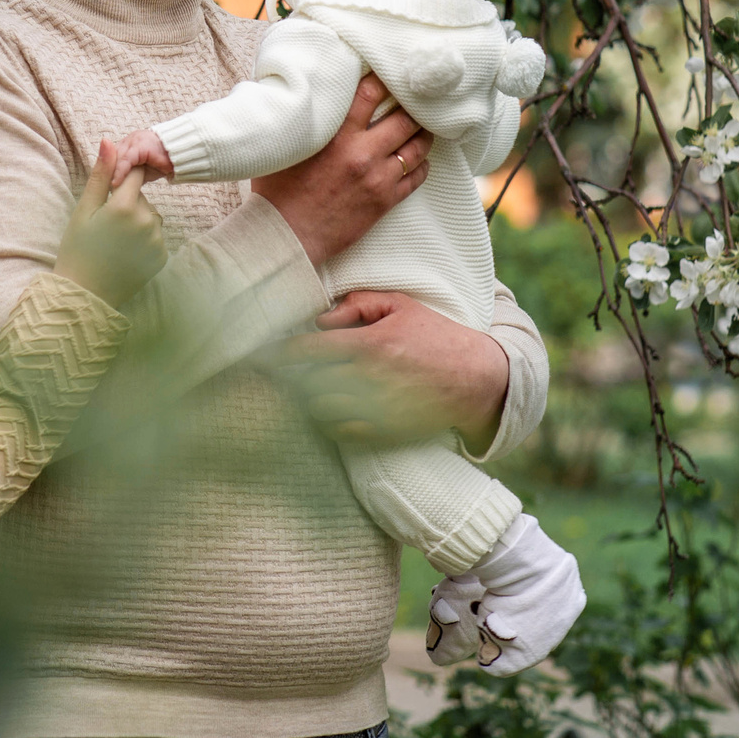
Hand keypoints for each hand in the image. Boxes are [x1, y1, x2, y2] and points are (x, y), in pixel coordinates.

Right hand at [53, 141, 167, 307]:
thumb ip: (101, 175)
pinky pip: (155, 236)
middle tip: (104, 225)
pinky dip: (143, 239)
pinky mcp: (162, 257)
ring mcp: (157, 240)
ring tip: (114, 239)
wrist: (85, 295)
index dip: (122, 178)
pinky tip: (125, 252)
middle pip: (141, 197)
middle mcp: (147, 221)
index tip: (112, 189)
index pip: (134, 174)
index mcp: (125, 206)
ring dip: (137, 220)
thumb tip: (109, 141)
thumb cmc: (78, 250)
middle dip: (126, 203)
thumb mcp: (84, 210)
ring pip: (150, 216)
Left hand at [102, 129, 174, 183]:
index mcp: (128, 145)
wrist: (185, 154)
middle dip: (105, 173)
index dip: (104, 171)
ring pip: (116, 157)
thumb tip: (116, 186)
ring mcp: (134, 141)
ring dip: (111, 173)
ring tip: (107, 188)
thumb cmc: (165, 163)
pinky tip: (116, 182)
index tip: (100, 187)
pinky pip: (127, 160)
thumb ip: (130, 174)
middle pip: (110, 157)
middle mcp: (129, 140)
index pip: (110, 158)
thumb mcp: (144, 171)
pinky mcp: (141, 146)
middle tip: (101, 190)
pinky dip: (120, 172)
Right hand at [249, 74, 431, 265]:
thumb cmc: (277, 191)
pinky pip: (417, 178)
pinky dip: (421, 165)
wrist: (287, 235)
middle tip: (414, 101)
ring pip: (417, 148)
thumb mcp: (285, 146)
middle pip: (404, 119)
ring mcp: (378, 179)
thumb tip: (298, 93)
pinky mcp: (385, 201)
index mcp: (337, 136)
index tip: (387, 75)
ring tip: (420, 128)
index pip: (370, 94)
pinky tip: (416, 160)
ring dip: (422, 135)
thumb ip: (301, 120)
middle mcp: (362, 154)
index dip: (382, 80)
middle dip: (412, 107)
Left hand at [274, 289, 509, 448]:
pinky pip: (338, 432)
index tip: (259, 353)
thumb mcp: (401, 305)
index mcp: (371, 345)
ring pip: (318, 410)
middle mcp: (370, 380)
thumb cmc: (436, 336)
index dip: (278, 353)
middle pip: (306, 383)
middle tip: (276, 372)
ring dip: (306, 399)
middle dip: (288, 377)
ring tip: (304, 389)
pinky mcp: (384, 433)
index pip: (308, 350)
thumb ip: (357, 304)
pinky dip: (326, 421)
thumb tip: (320, 320)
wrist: (479, 379)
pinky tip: (327, 408)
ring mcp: (376, 410)